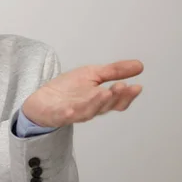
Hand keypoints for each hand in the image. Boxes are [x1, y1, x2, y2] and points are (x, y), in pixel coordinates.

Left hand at [22, 60, 143, 127]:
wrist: (42, 99)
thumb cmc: (69, 89)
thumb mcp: (92, 74)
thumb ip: (114, 71)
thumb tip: (139, 65)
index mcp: (100, 100)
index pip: (118, 101)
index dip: (128, 96)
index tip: (137, 86)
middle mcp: (90, 108)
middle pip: (106, 106)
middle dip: (115, 97)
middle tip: (122, 86)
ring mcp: (73, 112)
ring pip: (88, 111)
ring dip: (98, 102)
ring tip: (106, 92)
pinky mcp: (58, 114)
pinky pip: (64, 115)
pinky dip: (69, 113)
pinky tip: (72, 109)